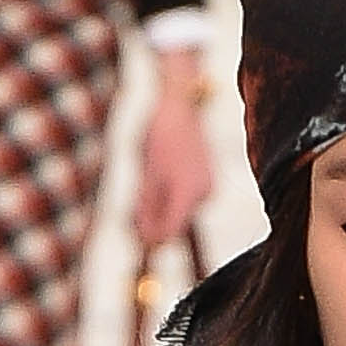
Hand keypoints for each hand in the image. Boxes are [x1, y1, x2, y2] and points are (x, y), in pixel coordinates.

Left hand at [134, 70, 216, 259]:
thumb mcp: (146, 175)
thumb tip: (146, 240)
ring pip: (181, 213)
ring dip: (162, 206)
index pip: (171, 233)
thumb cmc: (159, 134)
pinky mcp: (208, 183)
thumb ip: (147, 209)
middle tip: (137, 203)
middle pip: (176, 224)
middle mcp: (204, 194)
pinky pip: (187, 200)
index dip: (152, 237)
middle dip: (155, 219)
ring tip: (150, 179)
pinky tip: (163, 174)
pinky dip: (172, 196)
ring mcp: (209, 188)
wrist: (179, 105)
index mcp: (187, 192)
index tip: (137, 236)